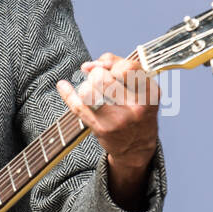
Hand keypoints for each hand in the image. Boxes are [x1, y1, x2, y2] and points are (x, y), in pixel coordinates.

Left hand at [56, 53, 159, 170]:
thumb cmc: (137, 111)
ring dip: (86, 86)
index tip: (110, 69)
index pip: (127, 68)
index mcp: (149, 93)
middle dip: (96, 75)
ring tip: (92, 92)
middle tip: (99, 81)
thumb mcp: (140, 88)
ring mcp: (118, 120)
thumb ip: (118, 66)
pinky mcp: (102, 129)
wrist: (137, 147)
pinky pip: (78, 106)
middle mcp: (136, 107)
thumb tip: (88, 65)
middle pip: (102, 78)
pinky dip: (67, 93)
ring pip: (88, 91)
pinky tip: (63, 86)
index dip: (113, 64)